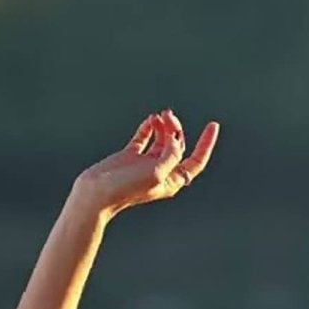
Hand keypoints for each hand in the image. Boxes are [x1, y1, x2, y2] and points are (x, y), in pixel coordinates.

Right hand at [72, 108, 218, 216]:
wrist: (96, 194)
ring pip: (161, 140)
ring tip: (160, 115)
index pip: (196, 161)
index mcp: (172, 180)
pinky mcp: (129, 157)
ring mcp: (144, 164)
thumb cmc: (126, 189)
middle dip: (177, 129)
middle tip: (169, 115)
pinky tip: (151, 119)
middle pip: (178, 146)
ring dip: (163, 126)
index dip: (206, 144)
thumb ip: (170, 155)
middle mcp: (160, 171)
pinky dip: (148, 128)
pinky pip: (144, 139)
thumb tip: (174, 139)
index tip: (213, 125)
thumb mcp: (156, 173)